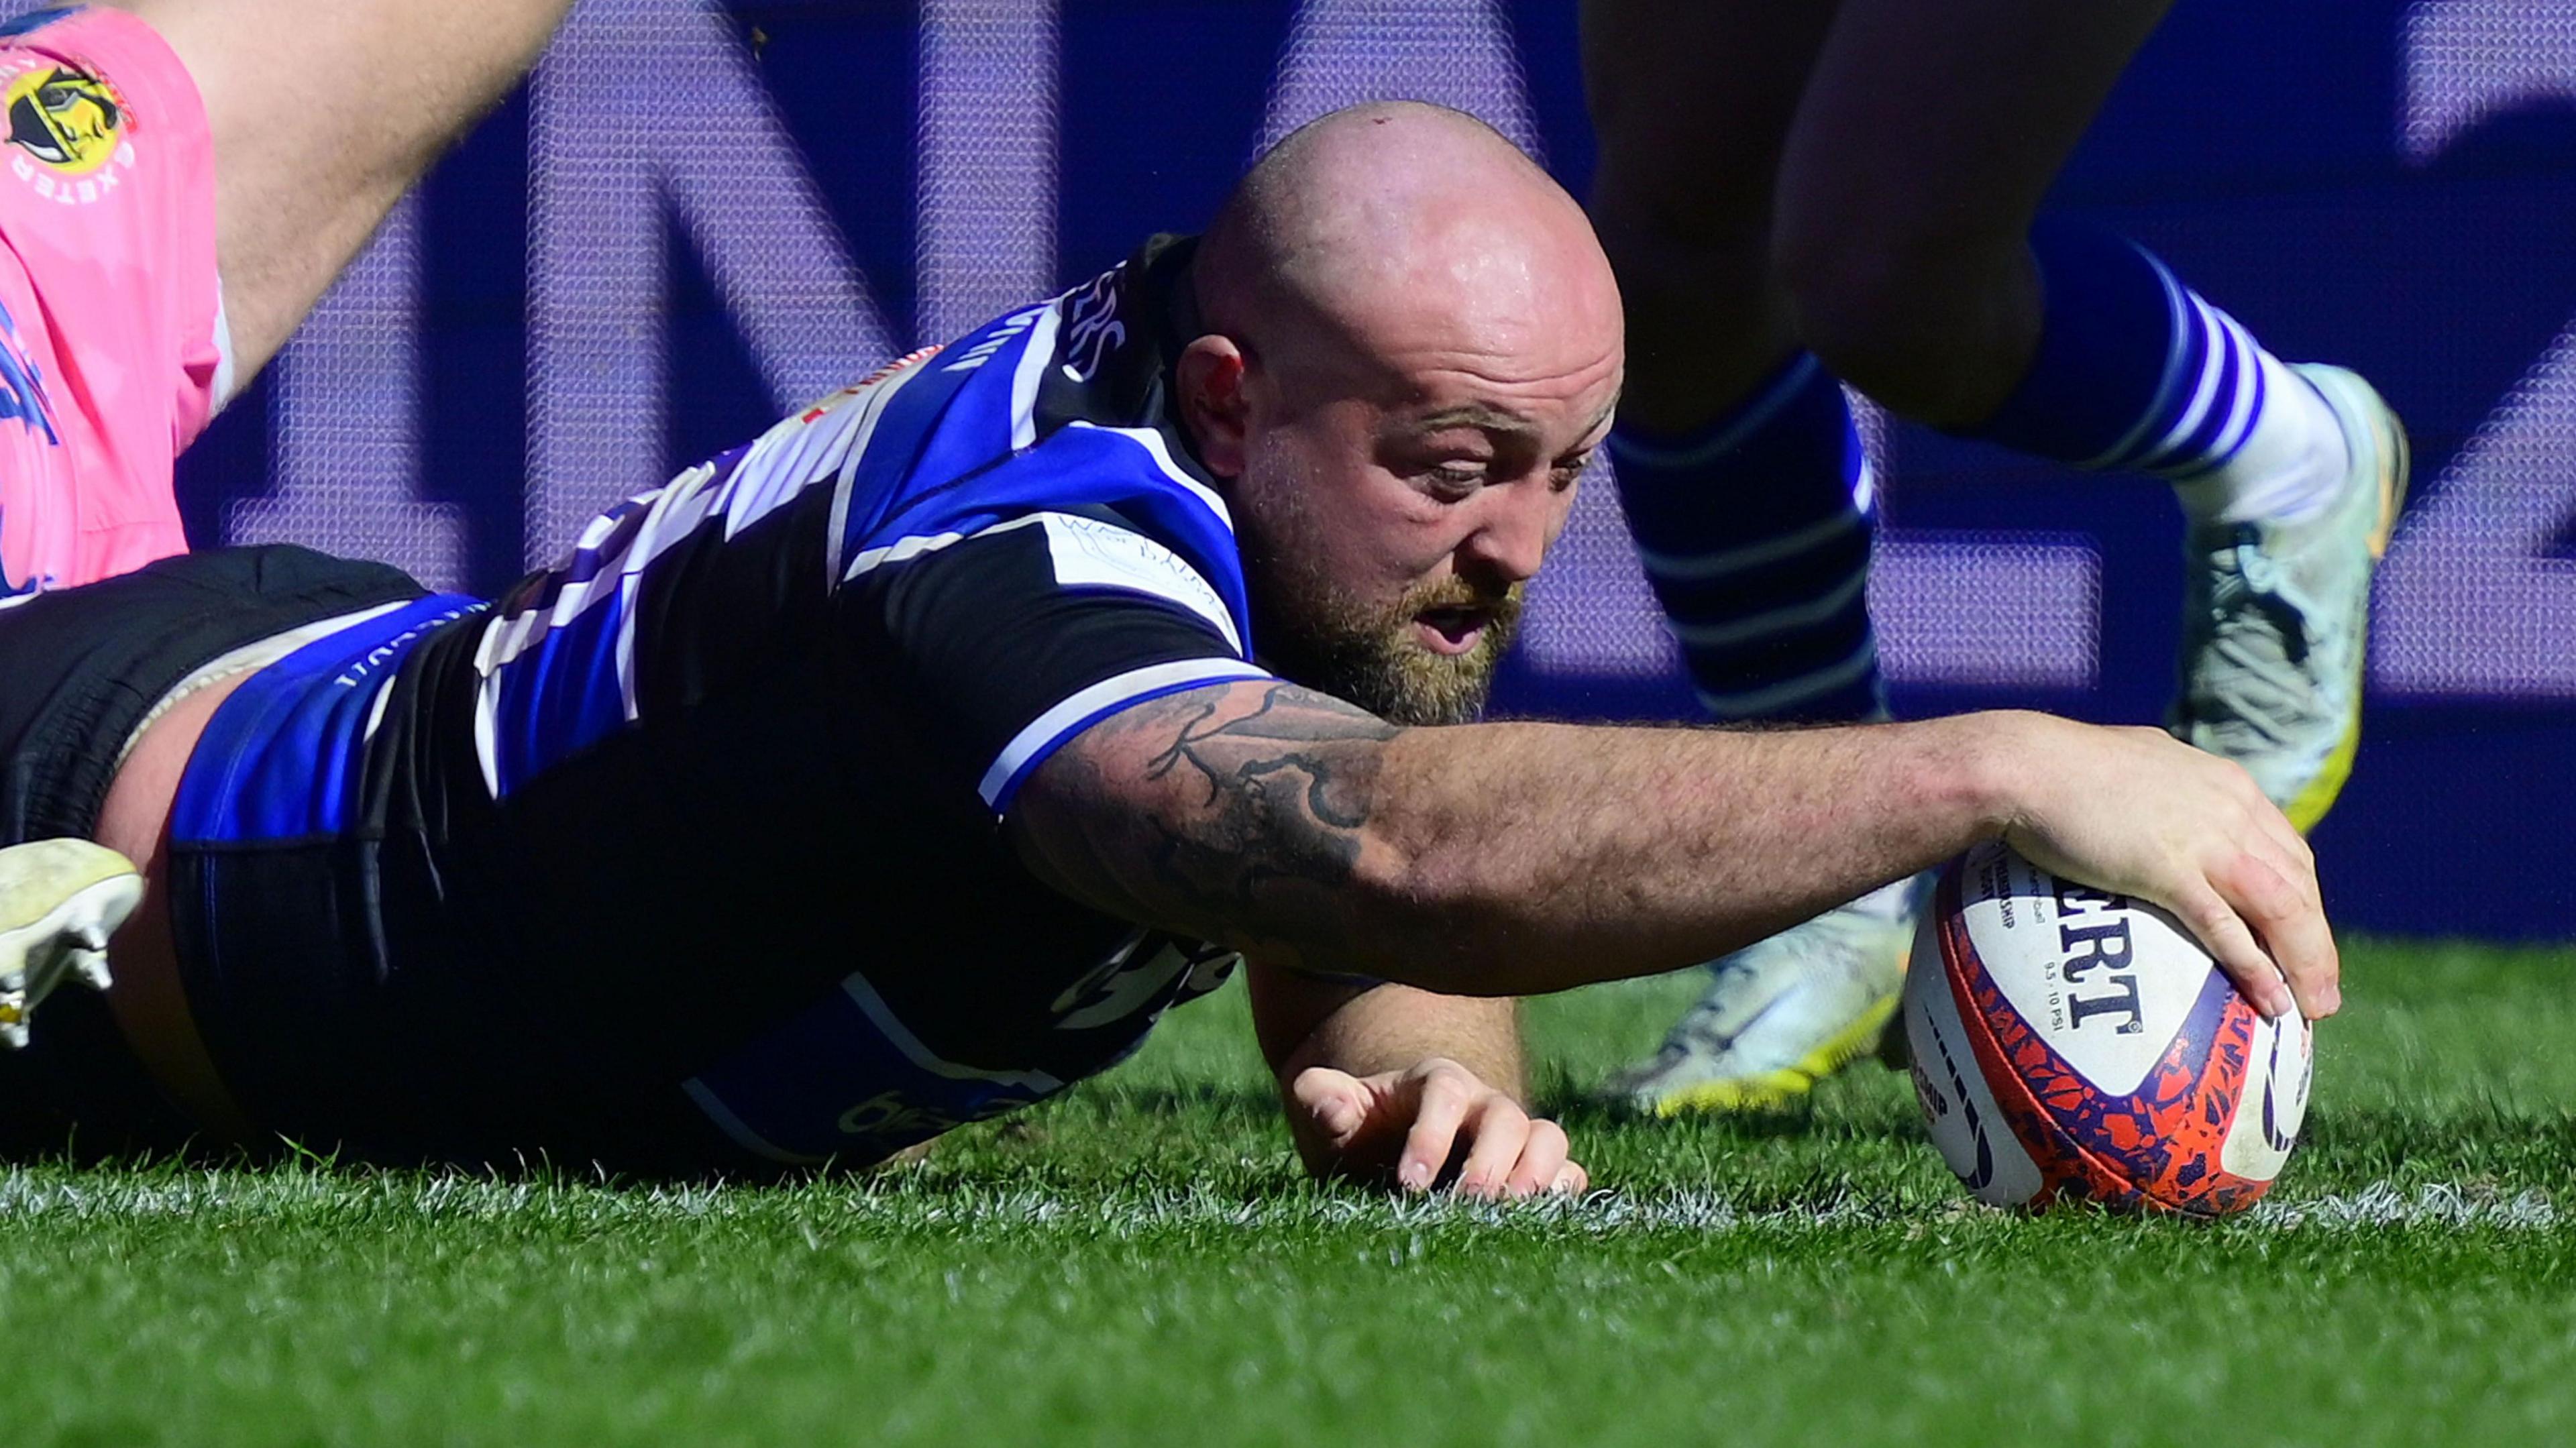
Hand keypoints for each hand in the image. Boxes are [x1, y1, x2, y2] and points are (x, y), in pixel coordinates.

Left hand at [1284, 1057, 1587, 1198]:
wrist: (1389, 1147)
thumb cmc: (1360, 1128)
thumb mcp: (1331, 1108)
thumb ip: (1319, 1097)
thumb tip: (1329, 1107)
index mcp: (1436, 1083)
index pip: (1445, 1094)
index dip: (1432, 1135)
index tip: (1408, 1184)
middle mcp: (1484, 1104)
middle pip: (1505, 1116)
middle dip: (1489, 1162)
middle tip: (1467, 1205)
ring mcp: (1516, 1136)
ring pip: (1548, 1138)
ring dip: (1537, 1175)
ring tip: (1510, 1215)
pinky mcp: (1535, 1170)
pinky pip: (1568, 1173)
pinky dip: (1564, 1193)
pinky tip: (1541, 1222)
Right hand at [1980, 713, 2337, 1021]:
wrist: (2026, 764)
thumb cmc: (2061, 769)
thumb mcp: (2135, 769)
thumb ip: (2163, 794)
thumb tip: (2153, 816)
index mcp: (2227, 785)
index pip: (2288, 849)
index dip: (2306, 898)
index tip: (2305, 935)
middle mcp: (2231, 810)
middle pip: (2298, 883)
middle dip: (2319, 940)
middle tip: (2324, 988)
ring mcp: (2204, 840)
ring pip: (2281, 907)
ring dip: (2307, 962)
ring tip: (2315, 1007)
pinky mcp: (2169, 869)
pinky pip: (2225, 927)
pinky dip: (2256, 967)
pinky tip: (2272, 1001)